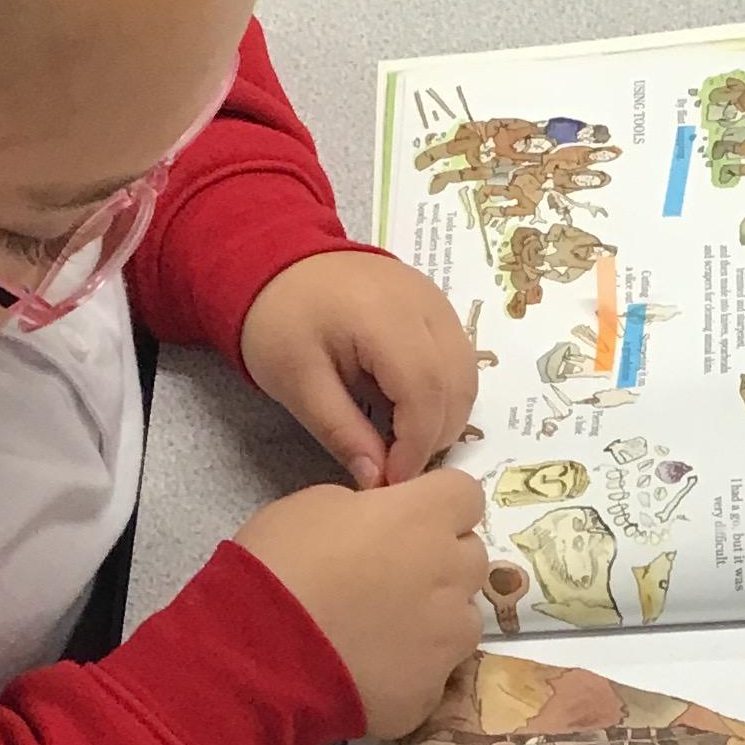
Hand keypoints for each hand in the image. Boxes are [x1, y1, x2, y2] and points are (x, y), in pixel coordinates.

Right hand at [236, 467, 486, 737]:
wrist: (257, 657)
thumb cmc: (279, 566)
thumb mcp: (313, 506)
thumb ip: (367, 508)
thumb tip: (380, 524)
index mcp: (424, 518)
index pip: (465, 495)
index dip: (436, 505)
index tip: (407, 519)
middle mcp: (451, 574)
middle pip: (471, 557)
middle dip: (440, 560)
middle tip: (391, 575)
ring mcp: (447, 638)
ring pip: (461, 618)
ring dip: (434, 617)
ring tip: (380, 632)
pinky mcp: (430, 691)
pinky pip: (434, 671)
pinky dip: (409, 668)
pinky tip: (368, 671)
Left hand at [239, 253, 479, 489]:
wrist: (277, 263)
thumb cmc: (279, 322)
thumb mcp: (297, 384)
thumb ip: (341, 432)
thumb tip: (377, 481)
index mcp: (384, 316)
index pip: (424, 390)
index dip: (416, 444)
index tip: (392, 480)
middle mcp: (425, 303)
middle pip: (457, 385)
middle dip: (434, 436)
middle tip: (396, 467)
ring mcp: (438, 301)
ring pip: (467, 375)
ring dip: (444, 418)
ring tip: (402, 443)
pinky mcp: (439, 306)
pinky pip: (459, 359)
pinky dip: (444, 394)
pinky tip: (407, 412)